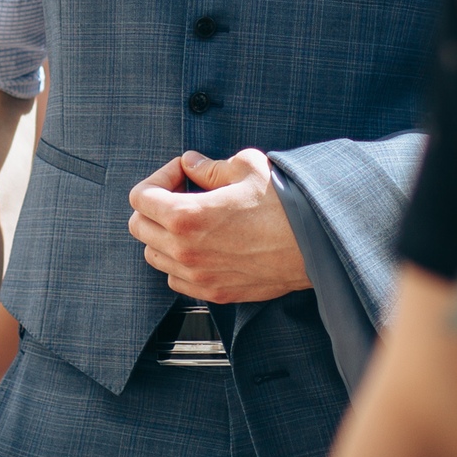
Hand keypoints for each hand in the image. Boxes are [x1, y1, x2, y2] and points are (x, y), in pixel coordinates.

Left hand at [128, 148, 310, 303]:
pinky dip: (179, 262)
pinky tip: (203, 245)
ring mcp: (198, 276)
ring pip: (154, 255)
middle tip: (181, 193)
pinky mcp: (215, 292)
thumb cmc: (286, 205)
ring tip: (193, 220)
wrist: (317, 245)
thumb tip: (192, 164)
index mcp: (186, 216)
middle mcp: (185, 250)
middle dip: (154, 206)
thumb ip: (209, 167)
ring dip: (164, 235)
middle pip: (139, 226)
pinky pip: (175, 279)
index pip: (139, 197)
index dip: (158, 177)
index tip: (180, 173)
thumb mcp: (246, 168)